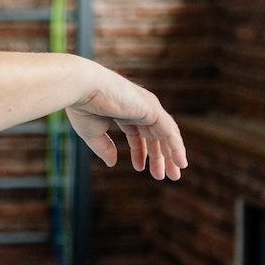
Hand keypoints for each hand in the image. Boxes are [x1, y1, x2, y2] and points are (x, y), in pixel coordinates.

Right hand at [65, 69, 187, 180]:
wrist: (84, 89)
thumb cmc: (84, 107)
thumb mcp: (93, 133)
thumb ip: (104, 148)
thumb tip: (112, 163)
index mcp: (124, 112)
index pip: (138, 134)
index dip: (140, 152)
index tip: (139, 168)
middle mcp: (139, 108)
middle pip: (155, 136)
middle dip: (160, 156)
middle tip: (165, 176)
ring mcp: (148, 108)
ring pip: (166, 135)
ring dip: (172, 155)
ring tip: (175, 175)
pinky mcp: (153, 110)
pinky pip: (170, 132)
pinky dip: (177, 148)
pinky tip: (181, 162)